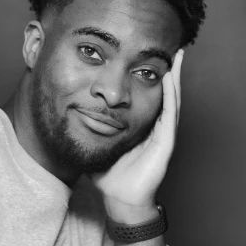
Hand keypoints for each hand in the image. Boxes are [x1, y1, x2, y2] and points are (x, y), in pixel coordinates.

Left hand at [91, 49, 182, 220]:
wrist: (119, 199)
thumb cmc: (109, 174)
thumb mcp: (96, 141)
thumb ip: (86, 125)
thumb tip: (67, 109)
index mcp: (141, 124)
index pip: (148, 93)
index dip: (151, 74)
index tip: (150, 52)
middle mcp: (154, 126)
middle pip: (164, 92)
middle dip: (168, 69)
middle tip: (172, 47)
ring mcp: (162, 134)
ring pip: (172, 99)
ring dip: (175, 77)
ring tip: (177, 55)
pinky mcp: (165, 143)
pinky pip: (169, 115)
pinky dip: (171, 96)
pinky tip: (170, 79)